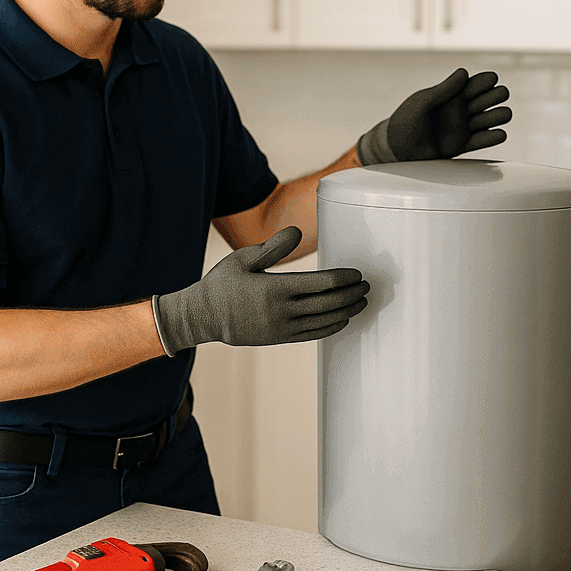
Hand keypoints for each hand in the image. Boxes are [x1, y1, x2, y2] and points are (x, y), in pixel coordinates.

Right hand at [155, 226, 369, 355]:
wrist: (203, 317)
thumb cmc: (222, 284)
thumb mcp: (244, 258)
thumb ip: (273, 247)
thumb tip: (297, 231)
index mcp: (274, 289)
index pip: (320, 283)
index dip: (342, 278)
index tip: (356, 274)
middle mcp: (280, 311)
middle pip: (327, 303)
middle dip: (351, 295)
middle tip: (366, 287)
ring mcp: (281, 328)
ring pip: (323, 321)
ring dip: (346, 312)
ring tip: (361, 303)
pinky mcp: (279, 338)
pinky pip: (312, 334)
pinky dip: (331, 327)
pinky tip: (342, 320)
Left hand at [357, 68, 511, 164]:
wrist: (396, 150)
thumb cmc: (405, 121)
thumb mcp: (423, 102)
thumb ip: (444, 89)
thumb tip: (464, 72)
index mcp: (454, 93)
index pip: (482, 81)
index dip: (487, 81)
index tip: (475, 89)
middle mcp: (463, 108)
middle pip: (495, 96)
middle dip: (494, 97)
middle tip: (474, 107)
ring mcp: (465, 127)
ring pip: (496, 116)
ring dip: (498, 115)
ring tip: (483, 121)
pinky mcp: (464, 146)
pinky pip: (487, 139)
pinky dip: (495, 137)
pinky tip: (496, 134)